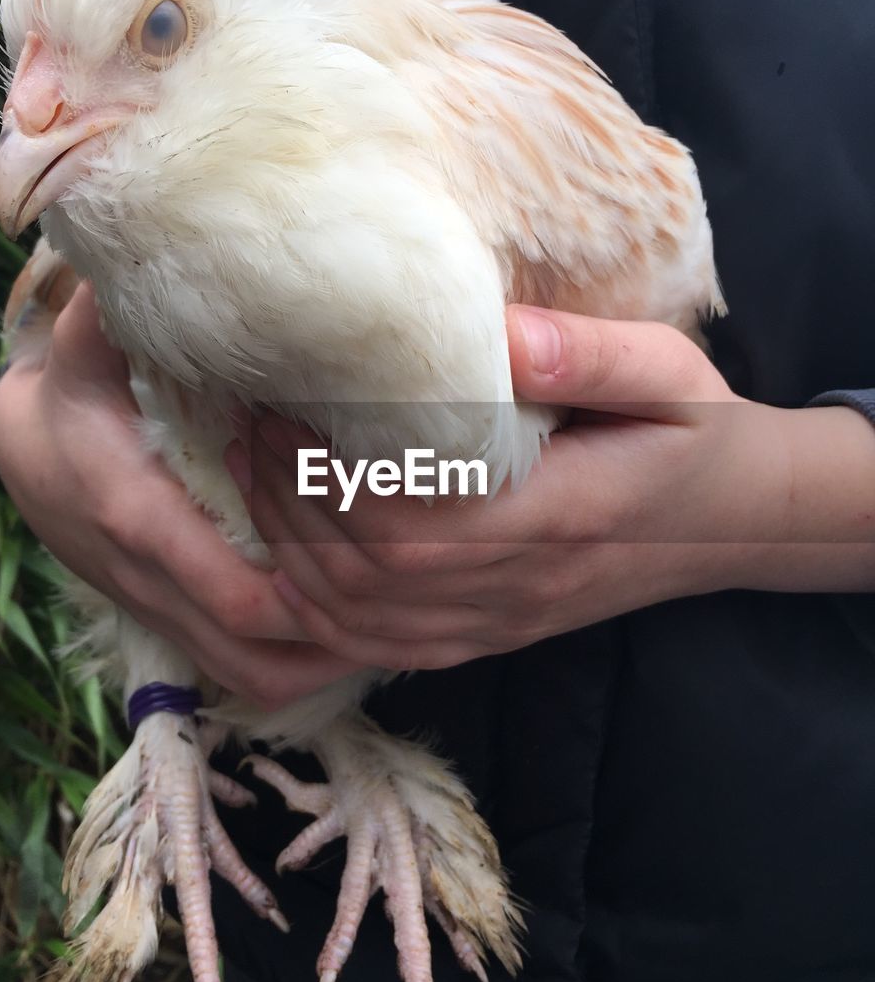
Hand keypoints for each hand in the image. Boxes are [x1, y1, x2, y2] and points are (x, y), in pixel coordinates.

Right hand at [0, 283, 358, 707]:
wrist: (29, 452)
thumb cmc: (74, 391)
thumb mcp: (88, 344)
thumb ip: (123, 308)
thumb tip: (167, 241)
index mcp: (141, 517)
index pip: (238, 592)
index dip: (314, 591)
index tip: (381, 558)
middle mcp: (154, 582)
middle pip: (261, 650)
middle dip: (341, 631)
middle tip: (417, 594)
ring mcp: (165, 611)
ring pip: (258, 674)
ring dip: (329, 658)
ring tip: (399, 616)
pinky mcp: (175, 621)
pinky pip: (244, 669)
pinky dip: (300, 660)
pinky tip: (351, 623)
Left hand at [232, 307, 874, 671]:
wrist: (726, 522)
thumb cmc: (691, 435)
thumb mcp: (669, 376)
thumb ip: (591, 355)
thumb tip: (497, 334)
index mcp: (558, 516)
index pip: (412, 518)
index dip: (329, 471)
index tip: (292, 400)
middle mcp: (516, 586)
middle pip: (365, 570)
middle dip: (288, 498)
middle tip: (256, 421)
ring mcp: (495, 621)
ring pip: (358, 617)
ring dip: (288, 548)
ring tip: (255, 468)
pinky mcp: (482, 635)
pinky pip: (377, 647)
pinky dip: (314, 607)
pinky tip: (286, 551)